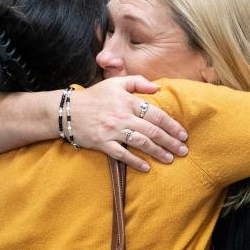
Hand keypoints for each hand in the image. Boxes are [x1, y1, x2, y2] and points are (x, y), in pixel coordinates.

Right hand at [71, 76, 187, 171]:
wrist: (67, 111)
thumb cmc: (94, 97)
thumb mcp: (115, 83)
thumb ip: (137, 82)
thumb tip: (158, 88)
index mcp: (127, 101)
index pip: (155, 114)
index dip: (172, 125)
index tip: (183, 134)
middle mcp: (122, 116)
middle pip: (152, 130)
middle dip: (170, 142)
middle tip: (183, 151)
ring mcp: (112, 130)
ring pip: (140, 143)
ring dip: (157, 152)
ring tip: (170, 159)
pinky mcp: (102, 143)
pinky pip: (121, 154)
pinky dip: (135, 161)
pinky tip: (146, 167)